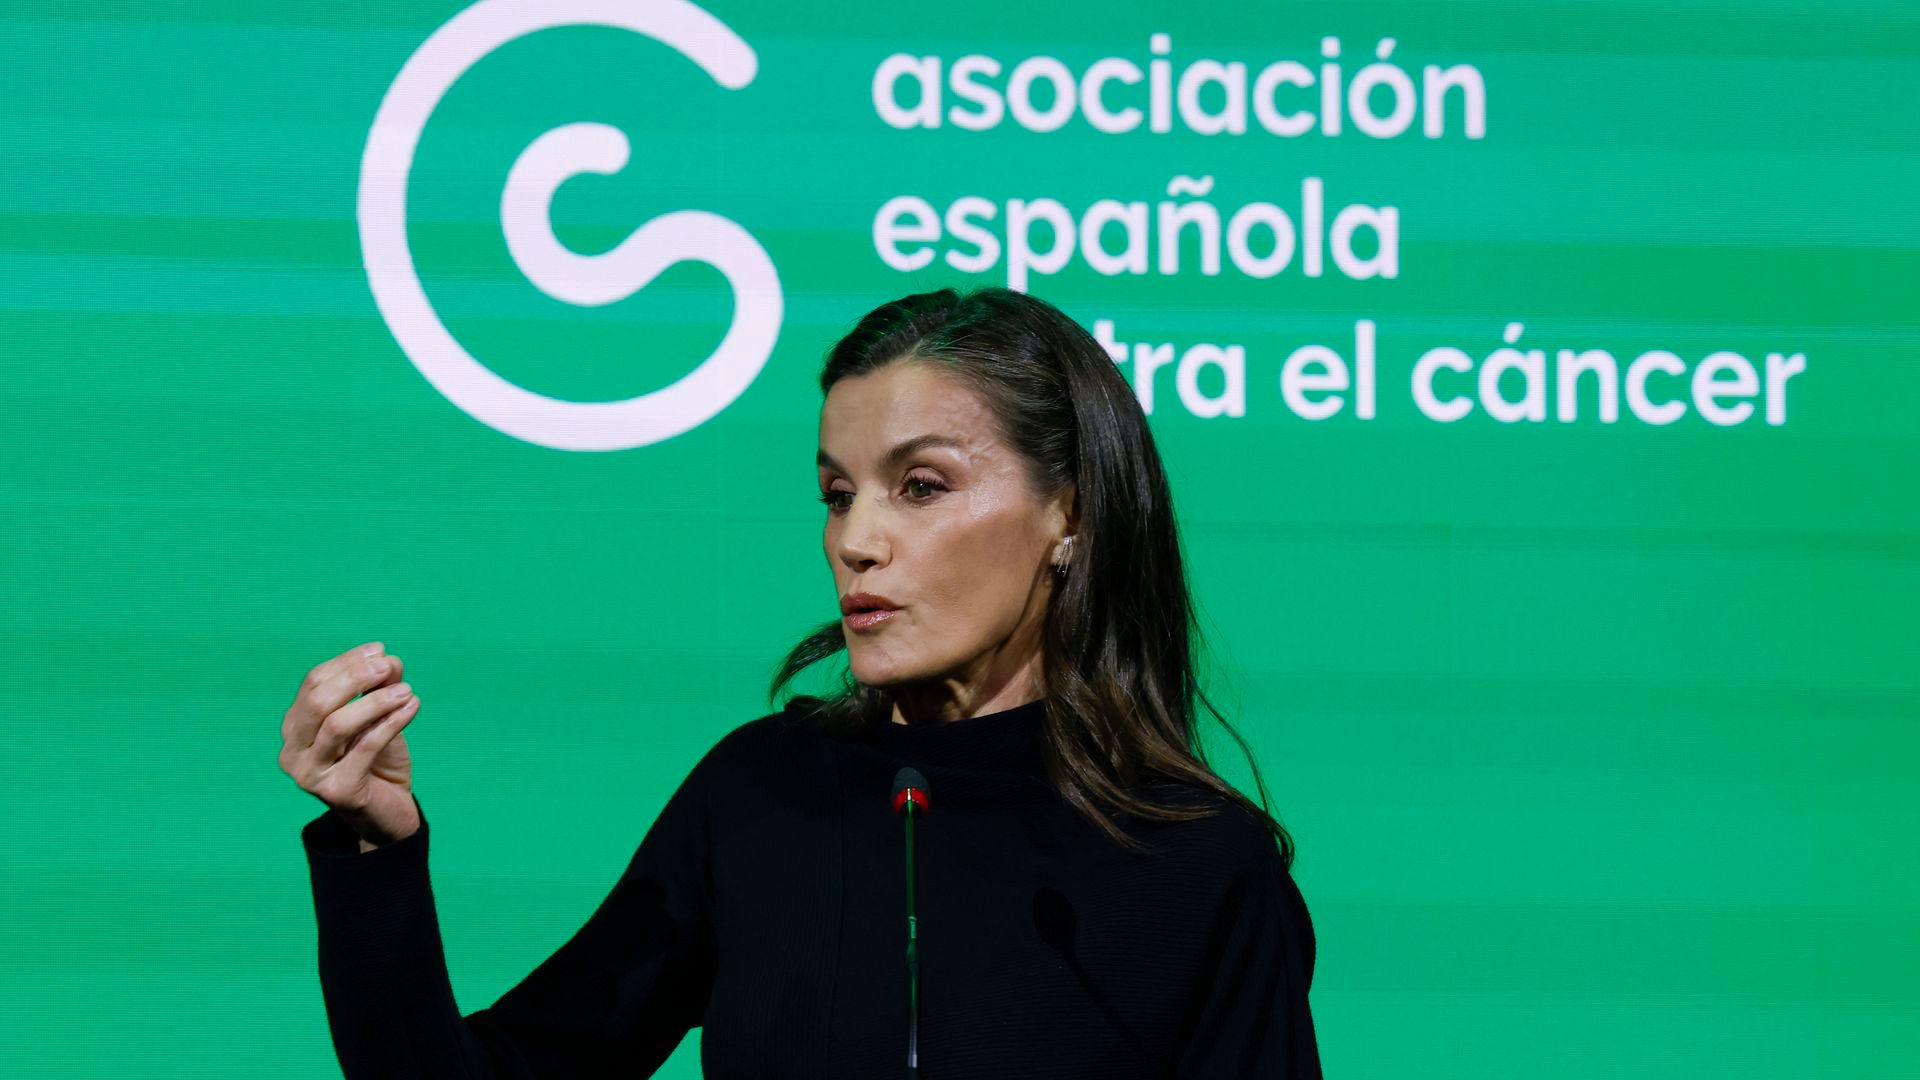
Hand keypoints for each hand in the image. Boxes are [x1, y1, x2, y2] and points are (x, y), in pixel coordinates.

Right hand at [280, 641, 421, 849]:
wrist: (389, 810)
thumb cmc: (376, 759)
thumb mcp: (376, 716)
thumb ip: (378, 687)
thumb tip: (387, 658)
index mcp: (295, 727)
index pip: (313, 683)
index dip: (347, 662)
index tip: (380, 650)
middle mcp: (292, 751)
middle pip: (317, 701)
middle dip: (355, 678)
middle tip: (389, 665)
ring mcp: (310, 774)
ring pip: (338, 725)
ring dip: (376, 701)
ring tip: (407, 690)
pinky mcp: (337, 792)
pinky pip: (366, 748)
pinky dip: (391, 723)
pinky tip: (412, 707)